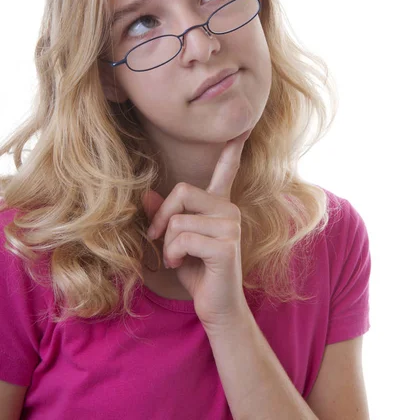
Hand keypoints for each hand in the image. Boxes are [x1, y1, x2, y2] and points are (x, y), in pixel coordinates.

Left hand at [141, 129, 251, 332]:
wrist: (215, 307)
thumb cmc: (196, 272)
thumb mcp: (174, 241)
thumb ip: (164, 217)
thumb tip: (146, 195)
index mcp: (219, 205)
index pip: (228, 170)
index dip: (233, 149)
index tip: (245, 126)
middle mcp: (229, 210)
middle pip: (182, 191)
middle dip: (161, 217)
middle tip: (156, 239)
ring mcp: (231, 226)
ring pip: (178, 219)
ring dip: (166, 243)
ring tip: (174, 258)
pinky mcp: (227, 245)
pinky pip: (183, 237)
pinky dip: (171, 253)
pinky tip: (179, 265)